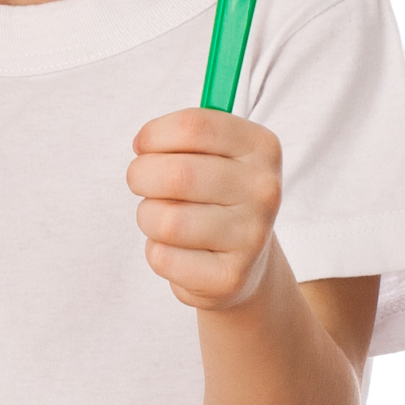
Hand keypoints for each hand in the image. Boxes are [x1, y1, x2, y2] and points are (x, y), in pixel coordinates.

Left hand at [127, 108, 283, 309]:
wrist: (244, 263)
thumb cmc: (214, 194)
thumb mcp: (211, 153)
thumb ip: (181, 136)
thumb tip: (144, 144)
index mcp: (261, 148)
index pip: (192, 126)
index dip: (153, 135)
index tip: (144, 147)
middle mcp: (264, 190)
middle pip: (174, 174)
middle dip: (140, 176)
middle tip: (143, 183)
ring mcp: (251, 237)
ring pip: (163, 219)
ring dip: (148, 216)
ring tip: (165, 218)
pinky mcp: (230, 278)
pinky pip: (162, 257)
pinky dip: (157, 251)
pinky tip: (180, 251)